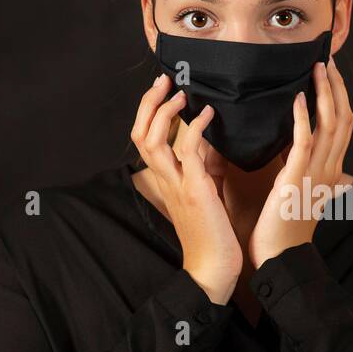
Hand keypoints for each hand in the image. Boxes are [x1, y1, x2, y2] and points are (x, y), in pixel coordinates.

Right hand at [130, 75, 241, 303]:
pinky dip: (194, 127)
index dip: (149, 114)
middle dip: (148, 104)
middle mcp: (165, 181)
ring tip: (179, 91)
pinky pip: (187, 150)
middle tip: (162, 80)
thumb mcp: (204, 196)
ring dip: (163, 110)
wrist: (213, 271)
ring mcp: (177, 185)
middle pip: (139, 134)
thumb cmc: (213, 238)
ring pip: (151, 139)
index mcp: (166, 182)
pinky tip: (208, 114)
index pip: (144, 141)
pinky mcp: (195, 190)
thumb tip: (209, 145)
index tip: (163, 92)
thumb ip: (202, 170)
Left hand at [249, 53, 352, 267]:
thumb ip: (303, 169)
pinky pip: (304, 142)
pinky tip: (300, 98)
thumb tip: (299, 149)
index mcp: (331, 170)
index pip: (343, 125)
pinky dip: (304, 118)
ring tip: (318, 68)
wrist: (280, 256)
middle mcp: (330, 167)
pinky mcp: (297, 178)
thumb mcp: (299, 192)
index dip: (340, 96)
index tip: (331, 73)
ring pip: (330, 124)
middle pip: (343, 117)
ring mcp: (316, 172)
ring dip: (325, 93)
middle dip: (337, 86)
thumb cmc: (284, 227)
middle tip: (328, 60)